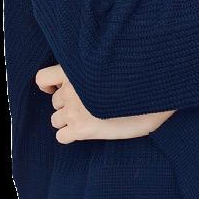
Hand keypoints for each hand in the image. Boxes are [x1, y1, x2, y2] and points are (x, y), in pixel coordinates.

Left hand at [35, 65, 176, 142]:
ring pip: (56, 119)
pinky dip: (69, 136)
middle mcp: (70, 89)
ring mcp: (75, 109)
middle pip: (55, 102)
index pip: (42, 78)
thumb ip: (95, 68)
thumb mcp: (114, 62)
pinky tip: (85, 133)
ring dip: (68, 120)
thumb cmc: (141, 74)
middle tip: (88, 106)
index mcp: (75, 69)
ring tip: (90, 119)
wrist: (155, 88)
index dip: (49, 85)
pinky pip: (61, 136)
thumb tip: (92, 74)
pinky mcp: (82, 128)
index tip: (60, 88)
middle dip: (67, 104)